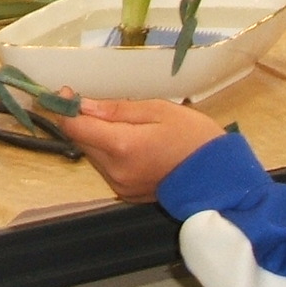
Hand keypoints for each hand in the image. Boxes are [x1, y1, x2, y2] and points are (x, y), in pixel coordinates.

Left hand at [57, 94, 223, 201]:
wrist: (219, 178)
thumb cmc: (194, 137)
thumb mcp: (158, 110)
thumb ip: (117, 109)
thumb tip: (83, 105)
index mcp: (122, 146)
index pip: (75, 128)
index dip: (65, 108)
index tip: (67, 92)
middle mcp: (115, 171)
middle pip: (81, 141)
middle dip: (83, 121)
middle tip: (94, 102)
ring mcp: (120, 186)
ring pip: (92, 155)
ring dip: (96, 137)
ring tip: (121, 123)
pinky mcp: (126, 194)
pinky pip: (106, 168)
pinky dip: (109, 152)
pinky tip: (129, 142)